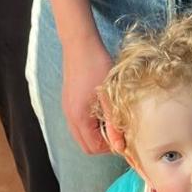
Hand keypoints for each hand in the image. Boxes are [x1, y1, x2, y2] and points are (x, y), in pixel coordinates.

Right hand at [60, 29, 115, 154]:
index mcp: (79, 117)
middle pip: (85, 145)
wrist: (80, 44)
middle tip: (118, 131)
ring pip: (81, 135)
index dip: (110, 147)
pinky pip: (78, 124)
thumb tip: (120, 147)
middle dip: (103, 144)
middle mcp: (70, 116)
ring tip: (111, 120)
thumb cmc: (97, 65)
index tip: (124, 136)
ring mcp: (67, 109)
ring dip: (96, 134)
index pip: (93, 148)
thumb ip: (114, 123)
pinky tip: (102, 110)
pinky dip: (90, 125)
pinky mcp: (68, 101)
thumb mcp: (109, 96)